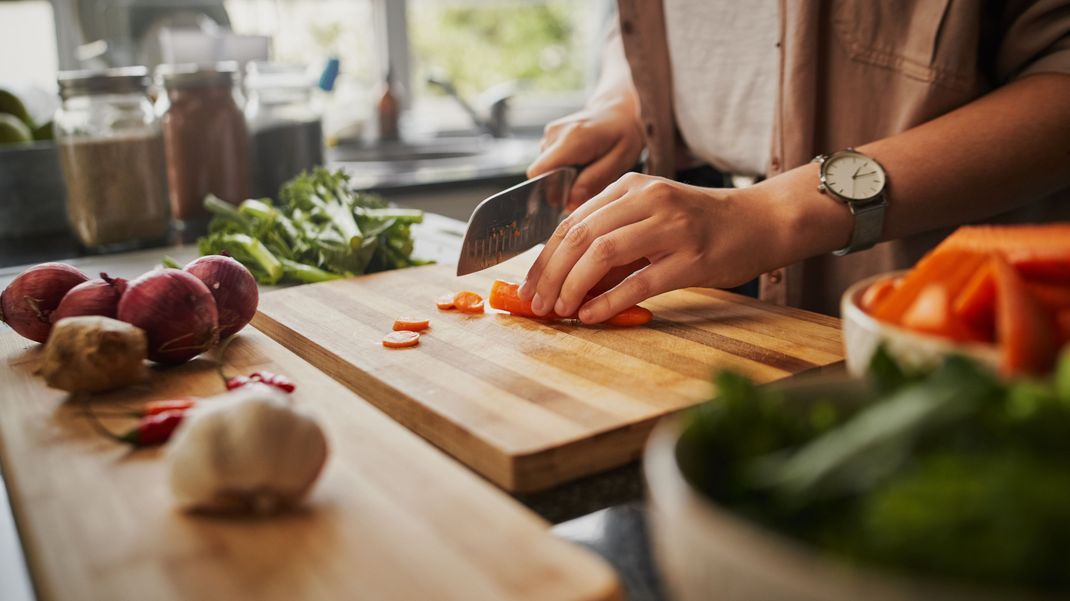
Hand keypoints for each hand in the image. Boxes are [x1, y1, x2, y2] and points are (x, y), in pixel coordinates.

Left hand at [518, 173, 794, 323]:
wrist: (761, 221)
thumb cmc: (703, 225)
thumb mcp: (652, 219)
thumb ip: (614, 242)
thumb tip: (568, 282)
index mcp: (631, 187)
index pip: (572, 222)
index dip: (545, 257)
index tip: (529, 286)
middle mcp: (647, 199)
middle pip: (580, 236)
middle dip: (551, 274)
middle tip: (537, 304)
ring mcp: (670, 226)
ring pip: (602, 253)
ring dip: (573, 286)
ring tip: (560, 311)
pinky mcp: (691, 257)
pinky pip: (639, 281)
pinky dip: (609, 301)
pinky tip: (591, 315)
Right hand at [527, 101, 644, 208]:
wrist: (617, 110)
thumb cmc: (623, 134)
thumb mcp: (620, 159)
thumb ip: (594, 180)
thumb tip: (569, 202)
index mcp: (572, 139)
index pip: (540, 172)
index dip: (550, 192)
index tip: (569, 199)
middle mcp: (554, 134)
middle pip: (542, 175)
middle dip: (560, 187)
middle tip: (587, 182)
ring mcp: (549, 134)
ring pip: (546, 170)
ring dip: (564, 178)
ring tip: (587, 168)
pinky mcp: (549, 137)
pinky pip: (550, 163)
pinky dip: (563, 169)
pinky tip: (581, 162)